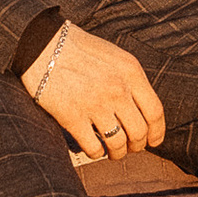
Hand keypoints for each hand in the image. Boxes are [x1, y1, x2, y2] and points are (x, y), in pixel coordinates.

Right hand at [23, 23, 165, 161]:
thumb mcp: (113, 56)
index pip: (155, 112)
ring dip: (117, 153)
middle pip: (139, 132)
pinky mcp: (72, 116)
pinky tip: (92, 148)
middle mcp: (117, 89)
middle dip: (136, 146)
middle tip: (129, 147)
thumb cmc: (77, 48)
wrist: (41, 43)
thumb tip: (140, 109)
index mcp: (130, 72)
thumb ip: (129, 79)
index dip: (156, 132)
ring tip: (112, 152)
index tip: (153, 141)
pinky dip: (95, 153)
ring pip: (117, 144)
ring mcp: (95, 104)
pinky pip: (92, 147)